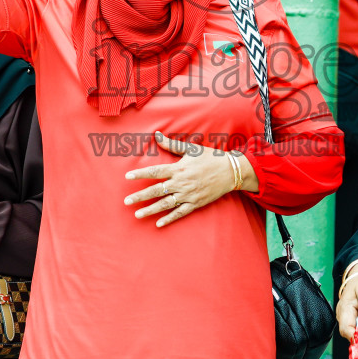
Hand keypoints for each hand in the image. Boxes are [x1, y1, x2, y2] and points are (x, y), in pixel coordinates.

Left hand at [123, 131, 253, 227]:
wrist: (231, 171)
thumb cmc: (210, 157)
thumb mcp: (191, 149)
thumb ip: (172, 144)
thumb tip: (157, 135)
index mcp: (178, 168)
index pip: (155, 172)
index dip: (140, 174)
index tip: (128, 177)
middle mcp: (181, 182)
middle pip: (156, 190)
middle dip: (140, 196)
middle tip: (126, 202)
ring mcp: (188, 194)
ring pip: (165, 204)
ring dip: (150, 210)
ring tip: (137, 214)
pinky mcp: (196, 203)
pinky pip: (180, 212)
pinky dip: (169, 218)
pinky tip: (158, 224)